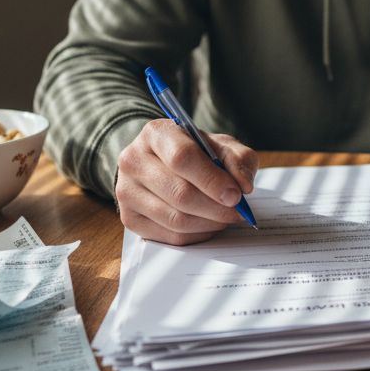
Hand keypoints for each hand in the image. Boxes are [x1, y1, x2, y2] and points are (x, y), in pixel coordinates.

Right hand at [113, 119, 257, 244]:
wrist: (160, 163)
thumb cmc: (194, 153)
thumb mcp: (220, 145)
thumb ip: (238, 159)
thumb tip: (243, 186)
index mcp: (156, 134)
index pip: (182, 158)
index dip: (212, 180)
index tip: (236, 195)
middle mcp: (134, 160)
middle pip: (179, 193)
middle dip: (216, 207)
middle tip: (237, 211)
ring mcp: (126, 191)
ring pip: (175, 219)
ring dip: (209, 223)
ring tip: (225, 217)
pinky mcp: (129, 218)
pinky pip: (170, 236)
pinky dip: (197, 234)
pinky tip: (208, 223)